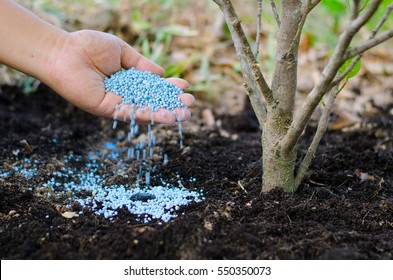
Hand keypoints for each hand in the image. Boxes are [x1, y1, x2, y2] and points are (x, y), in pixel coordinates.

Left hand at [47, 30, 193, 123]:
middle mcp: (124, 95)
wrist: (63, 52)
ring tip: (185, 114)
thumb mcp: (122, 52)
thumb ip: (142, 64)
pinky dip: (150, 116)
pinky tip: (167, 116)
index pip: (153, 88)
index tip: (184, 86)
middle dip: (172, 104)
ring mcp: (117, 104)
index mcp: (128, 81)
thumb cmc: (89, 47)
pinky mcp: (108, 109)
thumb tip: (161, 74)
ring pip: (146, 112)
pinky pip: (132, 114)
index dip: (169, 88)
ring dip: (166, 114)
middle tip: (190, 105)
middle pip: (152, 103)